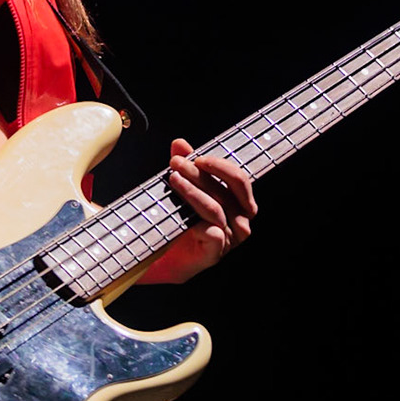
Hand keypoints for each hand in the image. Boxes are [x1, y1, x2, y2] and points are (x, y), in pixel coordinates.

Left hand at [146, 139, 257, 284]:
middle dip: (201, 175)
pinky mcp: (214, 254)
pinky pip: (213, 234)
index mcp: (239, 204)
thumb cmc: (176, 220)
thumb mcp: (180, 187)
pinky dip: (200, 224)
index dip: (220, 166)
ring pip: (216, 209)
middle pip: (227, 192)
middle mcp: (239, 222)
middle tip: (176, 163)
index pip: (239, 180)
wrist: (159, 257)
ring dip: (193, 191)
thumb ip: (184, 165)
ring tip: (173, 179)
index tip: (196, 157)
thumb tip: (180, 143)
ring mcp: (228, 240)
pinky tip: (183, 216)